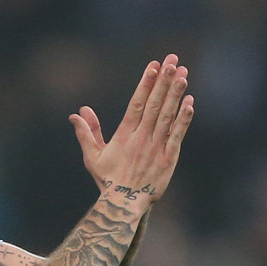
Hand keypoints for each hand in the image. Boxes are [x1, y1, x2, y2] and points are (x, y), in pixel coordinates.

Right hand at [69, 53, 193, 210]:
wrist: (124, 205)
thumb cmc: (108, 180)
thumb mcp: (93, 156)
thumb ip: (87, 133)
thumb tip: (77, 113)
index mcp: (125, 135)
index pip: (137, 104)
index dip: (146, 83)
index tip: (153, 66)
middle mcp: (142, 138)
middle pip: (155, 104)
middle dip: (163, 81)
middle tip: (172, 60)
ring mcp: (156, 147)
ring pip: (168, 116)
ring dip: (175, 94)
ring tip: (183, 74)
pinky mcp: (168, 158)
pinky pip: (177, 134)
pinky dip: (184, 118)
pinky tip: (189, 102)